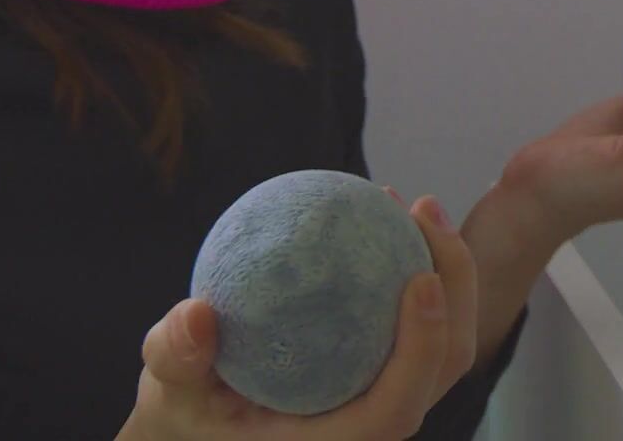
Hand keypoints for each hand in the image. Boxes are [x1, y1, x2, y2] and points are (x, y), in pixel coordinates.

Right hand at [116, 194, 477, 440]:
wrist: (201, 425)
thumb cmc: (188, 416)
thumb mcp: (167, 393)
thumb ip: (176, 359)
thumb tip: (195, 316)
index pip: (396, 408)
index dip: (422, 349)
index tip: (420, 279)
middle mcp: (374, 422)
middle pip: (444, 365)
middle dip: (456, 288)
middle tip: (422, 212)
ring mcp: (385, 393)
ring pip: (445, 340)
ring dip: (446, 269)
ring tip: (418, 204)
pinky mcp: (383, 366)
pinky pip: (417, 319)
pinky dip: (417, 268)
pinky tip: (387, 212)